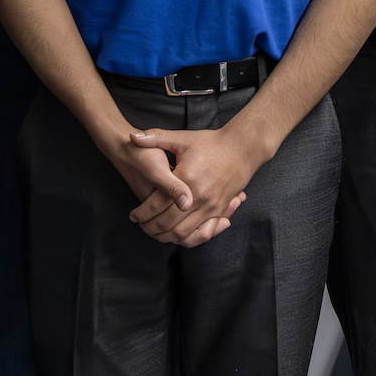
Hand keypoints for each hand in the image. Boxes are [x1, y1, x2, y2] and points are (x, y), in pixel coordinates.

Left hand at [114, 126, 259, 247]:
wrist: (242, 148)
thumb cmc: (211, 143)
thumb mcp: (182, 138)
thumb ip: (155, 138)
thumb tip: (133, 137)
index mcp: (186, 179)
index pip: (157, 204)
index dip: (142, 213)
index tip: (133, 215)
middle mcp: (199, 197)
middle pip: (168, 223)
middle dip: (151, 228)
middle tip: (141, 226)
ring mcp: (211, 206)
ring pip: (184, 233)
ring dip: (166, 237)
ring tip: (155, 232)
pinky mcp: (220, 210)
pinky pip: (202, 233)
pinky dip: (189, 238)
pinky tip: (178, 235)